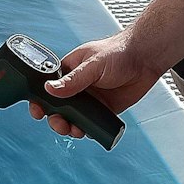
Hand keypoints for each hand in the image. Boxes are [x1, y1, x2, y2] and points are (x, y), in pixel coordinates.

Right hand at [31, 31, 165, 139]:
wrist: (145, 58)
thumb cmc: (118, 52)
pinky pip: (91, 123)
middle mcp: (77, 87)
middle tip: (60, 124)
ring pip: (73, 118)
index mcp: (69, 71)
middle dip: (55, 118)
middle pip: (58, 107)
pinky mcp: (104, 109)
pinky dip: (87, 130)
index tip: (38, 111)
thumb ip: (74, 79)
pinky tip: (88, 132)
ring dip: (70, 127)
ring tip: (74, 130)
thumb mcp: (93, 64)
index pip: (48, 88)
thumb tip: (49, 90)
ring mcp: (91, 99)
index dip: (41, 101)